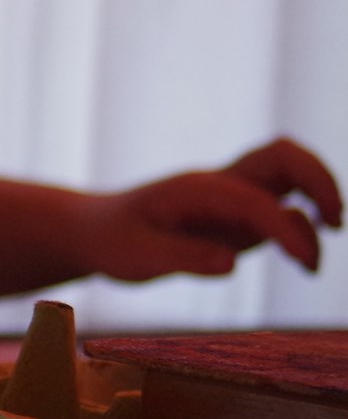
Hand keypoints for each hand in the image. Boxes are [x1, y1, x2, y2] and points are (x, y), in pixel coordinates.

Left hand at [76, 137, 343, 281]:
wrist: (94, 231)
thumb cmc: (112, 241)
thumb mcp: (134, 257)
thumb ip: (181, 257)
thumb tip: (230, 263)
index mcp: (197, 189)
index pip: (256, 202)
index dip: (288, 230)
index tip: (306, 264)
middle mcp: (221, 185)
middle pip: (283, 155)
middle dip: (319, 179)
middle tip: (334, 223)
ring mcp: (234, 197)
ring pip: (289, 171)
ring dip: (319, 194)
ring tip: (326, 241)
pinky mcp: (240, 217)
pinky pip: (284, 204)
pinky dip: (304, 222)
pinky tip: (303, 258)